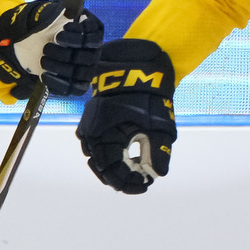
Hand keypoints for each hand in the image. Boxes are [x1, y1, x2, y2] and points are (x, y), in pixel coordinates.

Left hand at [0, 0, 105, 97]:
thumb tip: (69, 12)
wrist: (33, 39)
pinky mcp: (76, 82)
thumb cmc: (46, 23)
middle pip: (88, 58)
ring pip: (81, 73)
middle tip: (47, 47)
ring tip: (44, 59)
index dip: (77, 38)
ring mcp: (86, 67)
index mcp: (93, 31)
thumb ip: (60, 11)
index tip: (59, 34)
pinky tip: (44, 75)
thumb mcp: (52, 12)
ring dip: (60, 67)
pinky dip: (58, 83)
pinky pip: (74, 89)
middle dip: (64, 54)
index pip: (93, 38)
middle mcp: (93, 50)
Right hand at [78, 39, 176, 193]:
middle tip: (137, 180)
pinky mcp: (95, 117)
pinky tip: (122, 153)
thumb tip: (156, 174)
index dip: (128, 183)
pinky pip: (96, 141)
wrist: (135, 65)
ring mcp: (92, 125)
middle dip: (119, 176)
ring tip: (130, 169)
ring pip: (96, 154)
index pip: (112, 172)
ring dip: (111, 164)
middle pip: (101, 166)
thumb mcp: (158, 125)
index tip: (143, 185)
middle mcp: (93, 134)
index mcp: (106, 138)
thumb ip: (156, 152)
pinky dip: (108, 151)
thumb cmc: (147, 94)